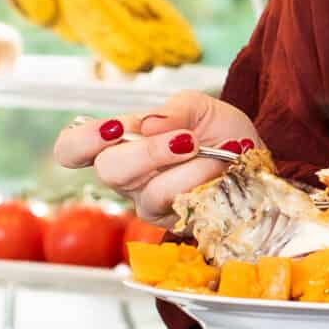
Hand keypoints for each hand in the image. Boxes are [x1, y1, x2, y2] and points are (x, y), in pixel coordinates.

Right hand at [52, 90, 264, 223]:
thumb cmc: (219, 132)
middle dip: (148, 152)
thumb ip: (174, 109)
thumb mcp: (199, 106)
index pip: (73, 148)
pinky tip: (223, 166)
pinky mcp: (174, 222)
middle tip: (186, 139)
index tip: (112, 129)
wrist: (255, 159)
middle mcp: (128, 176)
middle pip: (109, 171)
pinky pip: (181, 204)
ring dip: (187, 167)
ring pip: (150, 191)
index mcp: (122, 142)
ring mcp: (149, 202)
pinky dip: (203, 180)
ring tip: (212, 150)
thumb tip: (147, 124)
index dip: (80, 142)